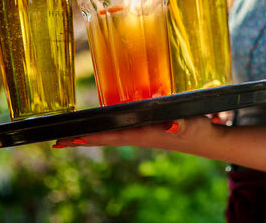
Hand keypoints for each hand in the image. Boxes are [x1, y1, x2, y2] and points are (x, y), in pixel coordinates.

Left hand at [53, 116, 213, 149]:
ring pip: (110, 135)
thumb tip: (170, 123)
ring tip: (70, 137)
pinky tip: (98, 128)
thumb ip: (181, 124)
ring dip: (90, 136)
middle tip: (57, 142)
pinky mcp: (146, 129)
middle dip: (82, 140)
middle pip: (104, 138)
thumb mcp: (192, 125)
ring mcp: (141, 134)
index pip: (112, 136)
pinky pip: (118, 130)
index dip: (91, 137)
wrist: (208, 140)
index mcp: (144, 134)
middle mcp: (138, 135)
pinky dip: (104, 130)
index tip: (70, 140)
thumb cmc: (198, 130)